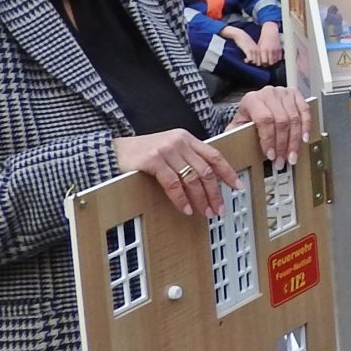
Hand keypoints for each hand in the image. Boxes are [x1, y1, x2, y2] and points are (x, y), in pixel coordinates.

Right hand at [117, 128, 239, 216]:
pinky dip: (181, 199)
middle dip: (215, 192)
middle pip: (205, 170)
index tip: (237, 187)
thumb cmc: (142, 154)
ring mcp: (166, 150)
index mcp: (187, 138)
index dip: (228, 172)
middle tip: (219, 209)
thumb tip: (208, 182)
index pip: (214, 156)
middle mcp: (179, 142)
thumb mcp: (169, 150)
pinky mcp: (153, 160)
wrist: (113, 151)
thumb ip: (187, 159)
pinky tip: (185, 209)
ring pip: (192, 178)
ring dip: (200, 198)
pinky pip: (173, 183)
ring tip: (204, 212)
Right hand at [223, 27, 262, 64]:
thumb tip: (254, 61)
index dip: (257, 64)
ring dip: (250, 64)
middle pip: (259, 63)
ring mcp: (253, 51)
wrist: (240, 35)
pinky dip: (247, 61)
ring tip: (246, 61)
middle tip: (249, 63)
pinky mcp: (248, 50)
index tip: (252, 62)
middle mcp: (258, 51)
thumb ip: (254, 53)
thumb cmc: (245, 42)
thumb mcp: (252, 47)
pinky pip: (250, 59)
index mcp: (260, 50)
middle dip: (254, 65)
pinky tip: (244, 59)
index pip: (262, 61)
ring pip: (255, 62)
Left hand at [232, 85, 310, 166]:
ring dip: (295, 141)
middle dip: (283, 145)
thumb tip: (231, 150)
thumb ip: (234, 135)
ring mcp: (284, 93)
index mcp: (252, 99)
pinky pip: (305, 112)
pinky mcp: (296, 94)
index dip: (269, 139)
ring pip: (294, 119)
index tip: (271, 155)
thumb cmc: (247, 115)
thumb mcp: (237, 124)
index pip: (264, 120)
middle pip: (281, 121)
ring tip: (292, 156)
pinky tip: (304, 140)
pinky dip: (306, 127)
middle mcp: (269, 93)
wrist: (256, 101)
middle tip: (282, 160)